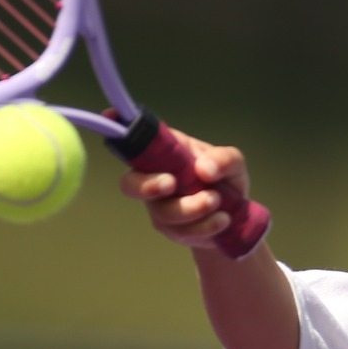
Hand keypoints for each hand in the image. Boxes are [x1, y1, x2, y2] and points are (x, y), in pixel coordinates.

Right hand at [119, 132, 251, 248]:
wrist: (237, 216)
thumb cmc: (225, 179)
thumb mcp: (233, 163)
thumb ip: (223, 159)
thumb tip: (204, 169)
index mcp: (165, 153)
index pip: (137, 141)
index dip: (121, 132)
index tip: (111, 117)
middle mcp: (155, 178)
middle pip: (130, 184)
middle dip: (147, 186)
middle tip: (172, 183)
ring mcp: (160, 206)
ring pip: (162, 212)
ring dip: (191, 208)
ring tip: (217, 201)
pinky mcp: (172, 229)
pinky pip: (181, 231)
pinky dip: (204, 226)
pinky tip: (222, 219)